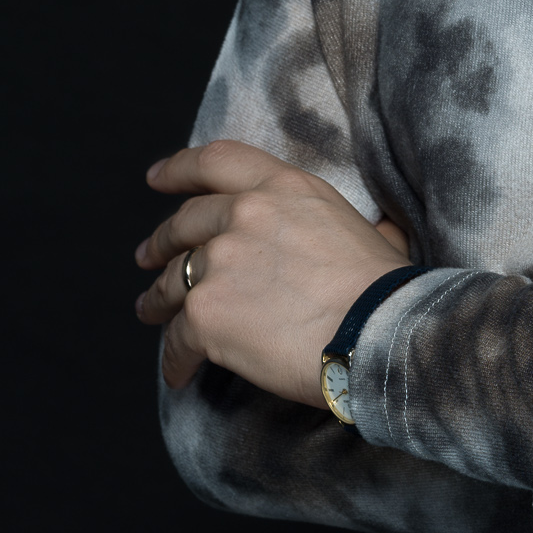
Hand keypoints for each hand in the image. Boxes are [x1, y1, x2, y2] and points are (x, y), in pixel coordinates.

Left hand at [134, 140, 410, 400]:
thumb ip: (354, 225)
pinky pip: (177, 339)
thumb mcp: (373, 231)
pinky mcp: (206, 313)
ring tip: (151, 313)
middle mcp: (244, 214)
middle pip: (184, 223)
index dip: (180, 168)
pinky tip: (180, 371)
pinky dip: (175, 357)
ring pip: (172, 280)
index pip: (217, 162)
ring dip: (157, 298)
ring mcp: (219, 262)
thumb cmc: (384, 290)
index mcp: (283, 187)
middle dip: (161, 242)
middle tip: (148, 257)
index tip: (156, 178)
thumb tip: (379, 232)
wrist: (376, 333)